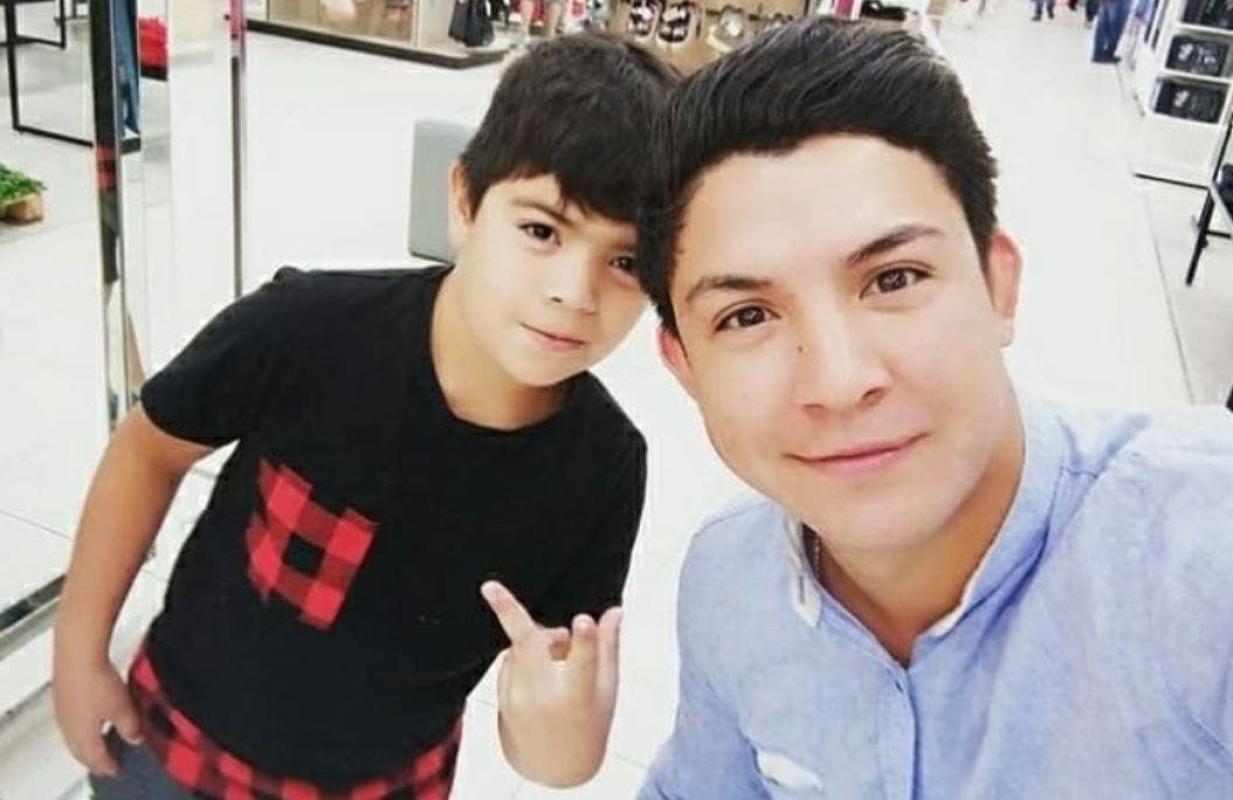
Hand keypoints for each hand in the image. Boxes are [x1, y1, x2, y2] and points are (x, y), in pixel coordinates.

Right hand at [53, 656, 143, 776]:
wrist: (78, 654)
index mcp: (83, 736)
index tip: (115, 769)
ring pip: (73, 736)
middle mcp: (68, 728)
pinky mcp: (61, 696)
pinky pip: (71, 720)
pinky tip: (91, 717)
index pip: (95, 759)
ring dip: (86, 742)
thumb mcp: (123, 709)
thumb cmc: (96, 681)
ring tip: (98, 741)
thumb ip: (130, 727)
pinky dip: (81, 726)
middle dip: (93, 758)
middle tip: (104, 761)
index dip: (107, 766)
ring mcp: (62, 712)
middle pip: (81, 751)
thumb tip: (135, 737)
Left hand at [480, 580, 621, 786]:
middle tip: (488, 587)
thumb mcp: (607, 690)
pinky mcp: (502, 698)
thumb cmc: (590, 724)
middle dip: (506, 610)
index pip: (585, 662)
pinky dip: (525, 656)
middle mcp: (545, 695)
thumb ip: (607, 648)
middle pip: (529, 643)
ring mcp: (518, 697)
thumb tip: (615, 610)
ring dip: (538, 639)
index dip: (586, 640)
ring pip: (522, 645)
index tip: (583, 622)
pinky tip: (542, 672)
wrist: (554, 767)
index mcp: (579, 695)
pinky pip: (510, 660)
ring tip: (560, 658)